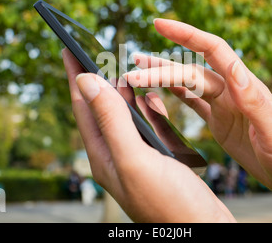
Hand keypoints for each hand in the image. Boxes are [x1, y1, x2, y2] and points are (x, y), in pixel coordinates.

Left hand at [62, 48, 234, 222]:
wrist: (204, 231)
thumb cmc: (171, 204)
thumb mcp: (135, 159)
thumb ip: (111, 120)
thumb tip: (86, 81)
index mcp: (104, 155)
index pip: (83, 106)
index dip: (74, 74)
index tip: (67, 46)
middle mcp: (116, 155)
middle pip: (102, 108)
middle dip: (98, 77)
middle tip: (95, 50)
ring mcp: (137, 158)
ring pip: (125, 115)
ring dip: (124, 91)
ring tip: (123, 69)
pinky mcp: (157, 159)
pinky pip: (147, 126)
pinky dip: (147, 107)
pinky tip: (151, 98)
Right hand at [124, 19, 271, 196]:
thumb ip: (253, 100)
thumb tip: (235, 70)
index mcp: (244, 87)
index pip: (213, 50)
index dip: (186, 35)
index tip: (160, 24)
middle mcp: (231, 91)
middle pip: (190, 71)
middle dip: (160, 68)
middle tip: (130, 69)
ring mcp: (224, 105)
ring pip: (187, 83)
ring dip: (163, 75)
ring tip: (138, 68)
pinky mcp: (220, 121)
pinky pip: (192, 103)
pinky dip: (174, 94)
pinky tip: (160, 90)